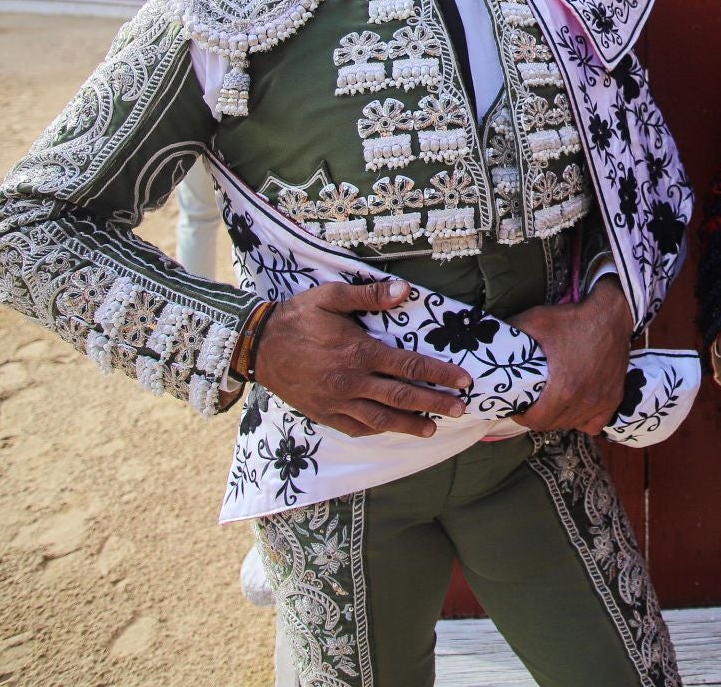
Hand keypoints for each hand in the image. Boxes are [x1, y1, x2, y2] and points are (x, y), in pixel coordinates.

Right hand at [254, 279, 472, 438]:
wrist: (257, 346)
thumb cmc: (297, 317)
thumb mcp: (330, 297)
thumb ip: (369, 295)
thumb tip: (405, 290)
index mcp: (359, 353)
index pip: (409, 366)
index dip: (439, 374)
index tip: (464, 380)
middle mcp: (352, 382)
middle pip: (402, 397)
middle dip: (435, 403)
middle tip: (460, 408)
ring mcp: (337, 402)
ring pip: (381, 418)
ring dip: (409, 425)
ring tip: (433, 428)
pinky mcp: (324, 413)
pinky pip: (356, 427)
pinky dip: (377, 429)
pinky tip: (391, 428)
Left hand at [511, 279, 633, 434]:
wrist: (611, 314)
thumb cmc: (573, 319)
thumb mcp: (536, 321)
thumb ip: (512, 332)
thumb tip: (489, 340)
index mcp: (564, 388)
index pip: (537, 420)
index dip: (522, 418)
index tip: (516, 408)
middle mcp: (584, 400)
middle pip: (554, 424)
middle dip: (538, 418)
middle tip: (530, 405)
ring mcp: (602, 401)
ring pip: (573, 425)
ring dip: (558, 419)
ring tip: (550, 406)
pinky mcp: (614, 397)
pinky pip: (595, 424)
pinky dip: (583, 421)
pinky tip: (576, 409)